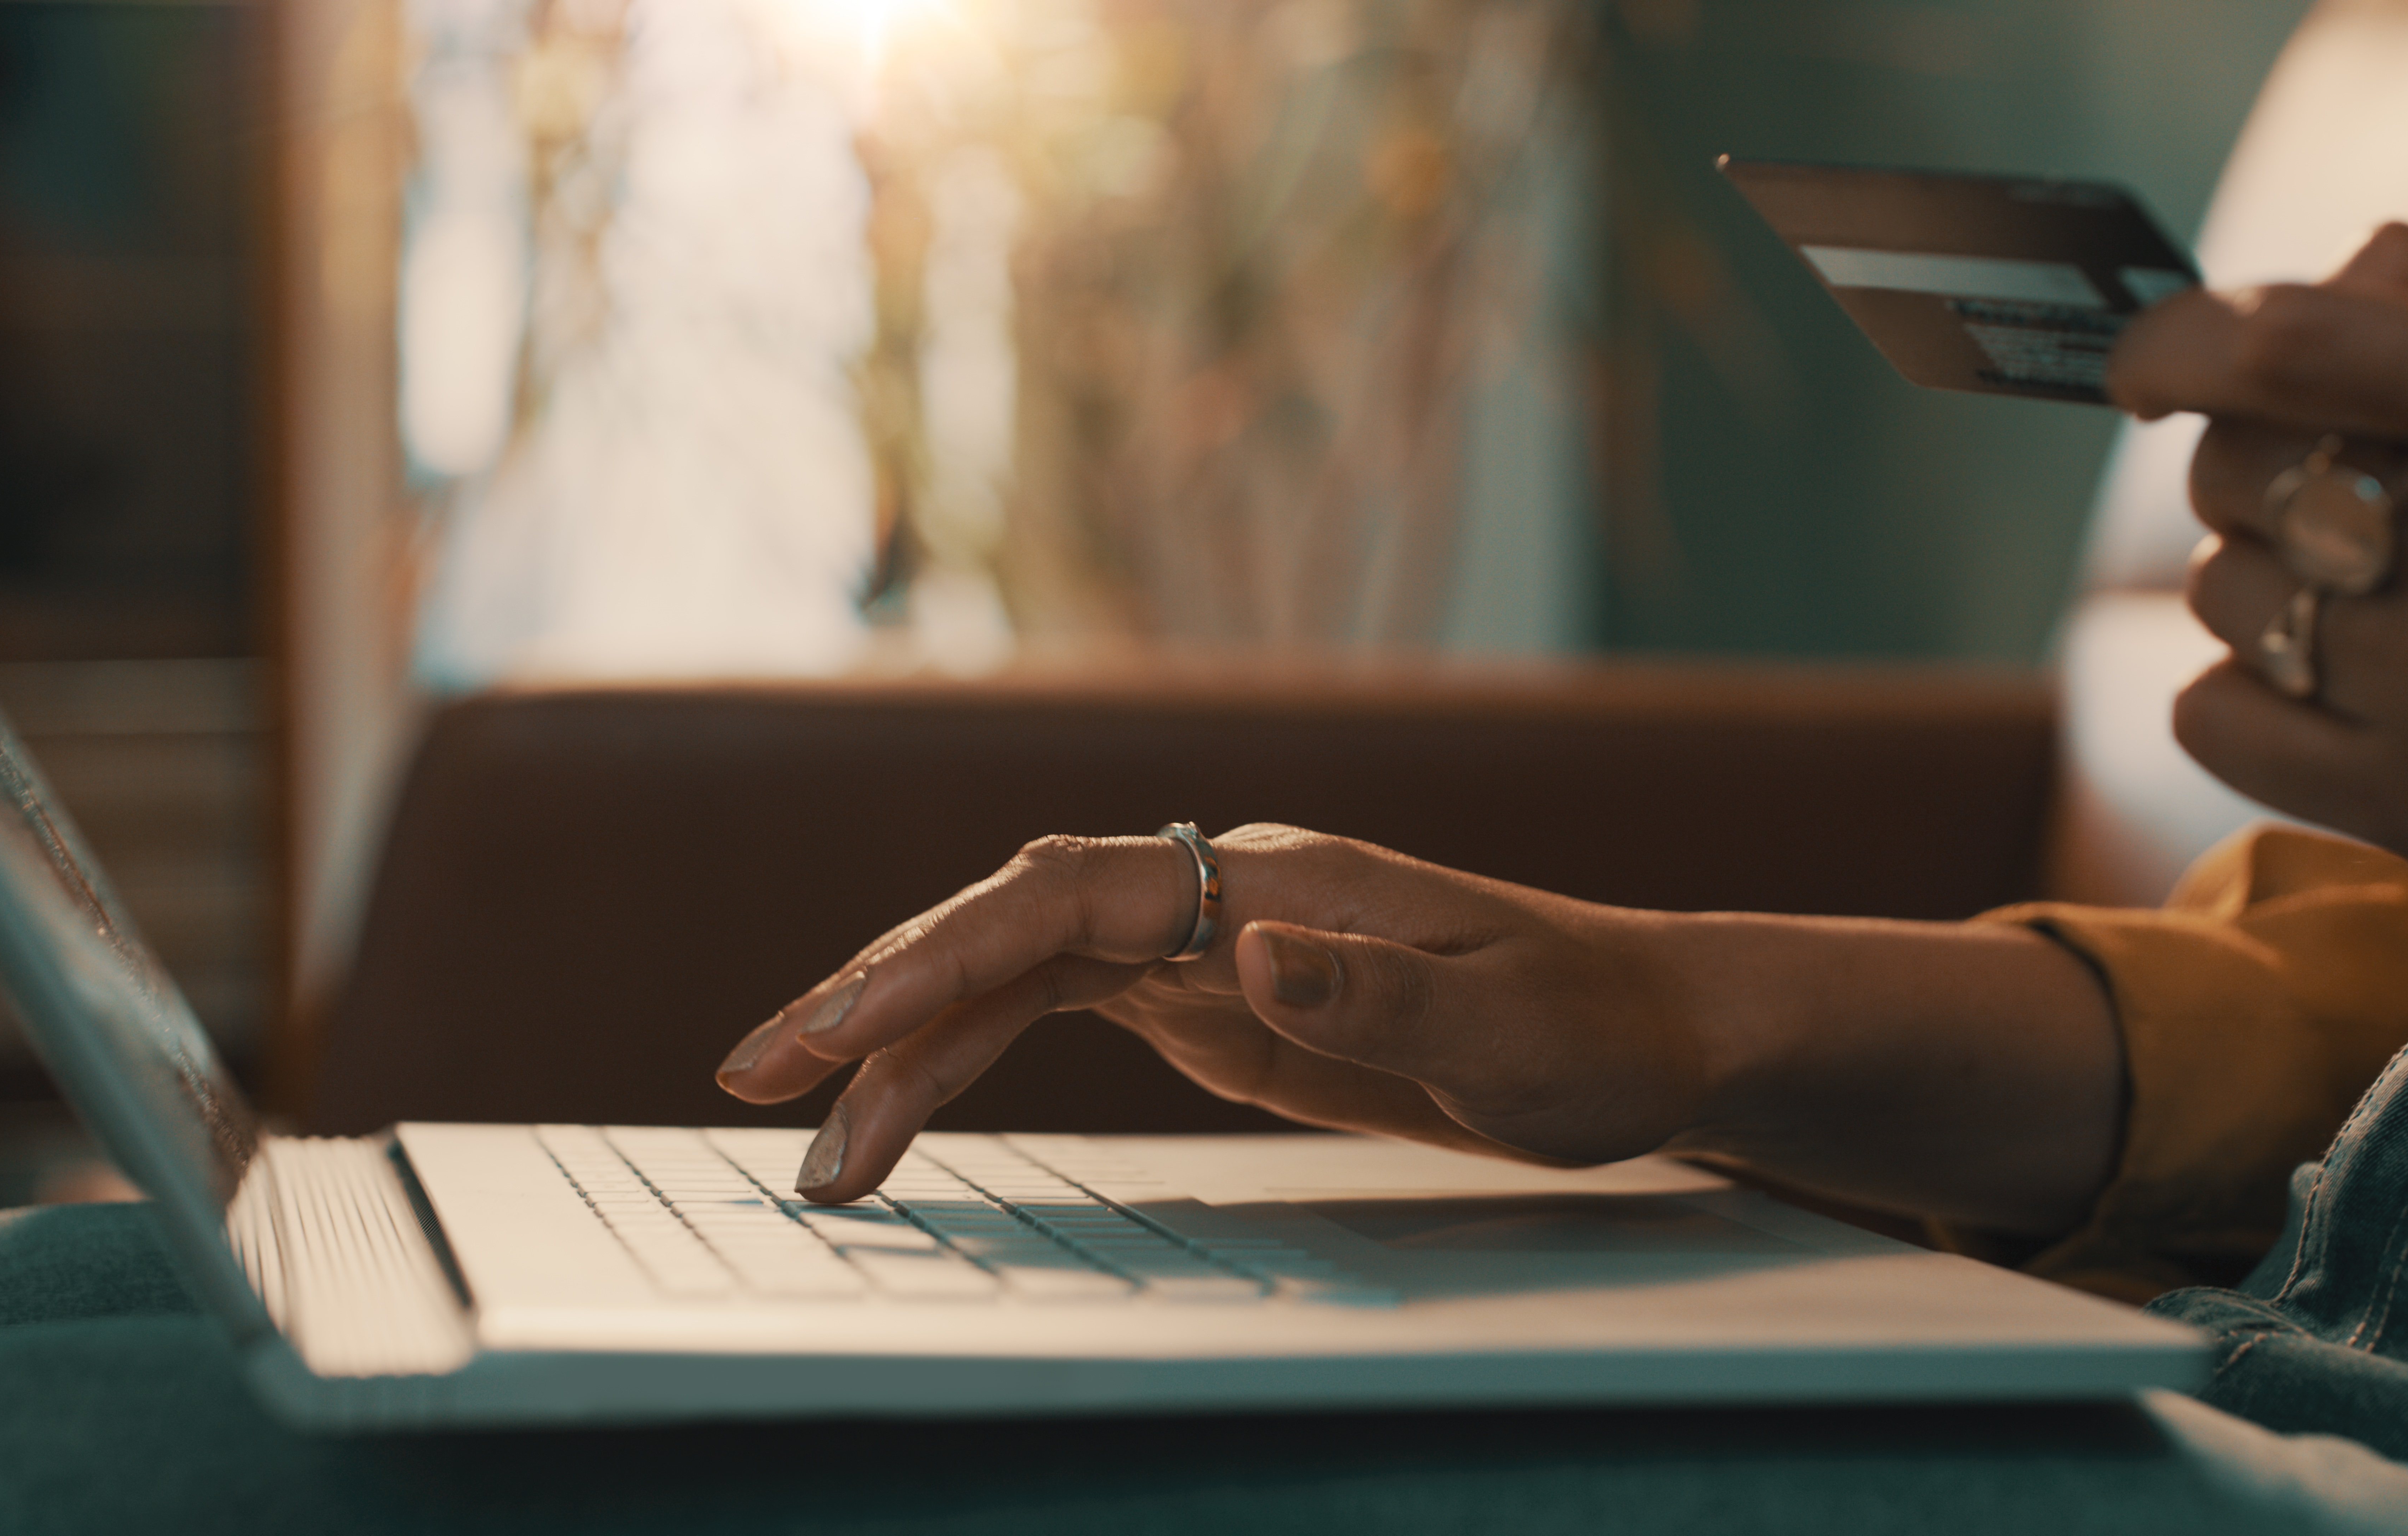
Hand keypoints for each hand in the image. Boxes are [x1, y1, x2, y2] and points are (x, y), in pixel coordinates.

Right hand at [713, 825, 1717, 1198]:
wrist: (1647, 1033)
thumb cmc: (1592, 1030)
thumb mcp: (1506, 1031)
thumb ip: (1377, 995)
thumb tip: (1246, 945)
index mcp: (1273, 880)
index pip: (1071, 896)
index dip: (951, 950)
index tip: (852, 1022)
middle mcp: (1219, 894)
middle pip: (1012, 925)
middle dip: (883, 995)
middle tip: (760, 1077)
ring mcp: (1209, 944)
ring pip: (1019, 977)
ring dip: (913, 1047)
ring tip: (822, 1145)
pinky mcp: (1213, 1001)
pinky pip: (1061, 1017)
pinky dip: (979, 1057)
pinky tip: (916, 1106)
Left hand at [2108, 223, 2407, 986]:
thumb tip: (2249, 308)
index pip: (2285, 342)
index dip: (2171, 347)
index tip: (2141, 370)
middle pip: (2231, 470)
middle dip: (2250, 487)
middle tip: (2349, 525)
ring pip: (2220, 594)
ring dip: (2262, 601)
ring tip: (2385, 623)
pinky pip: (2214, 715)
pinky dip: (2248, 705)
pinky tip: (2347, 706)